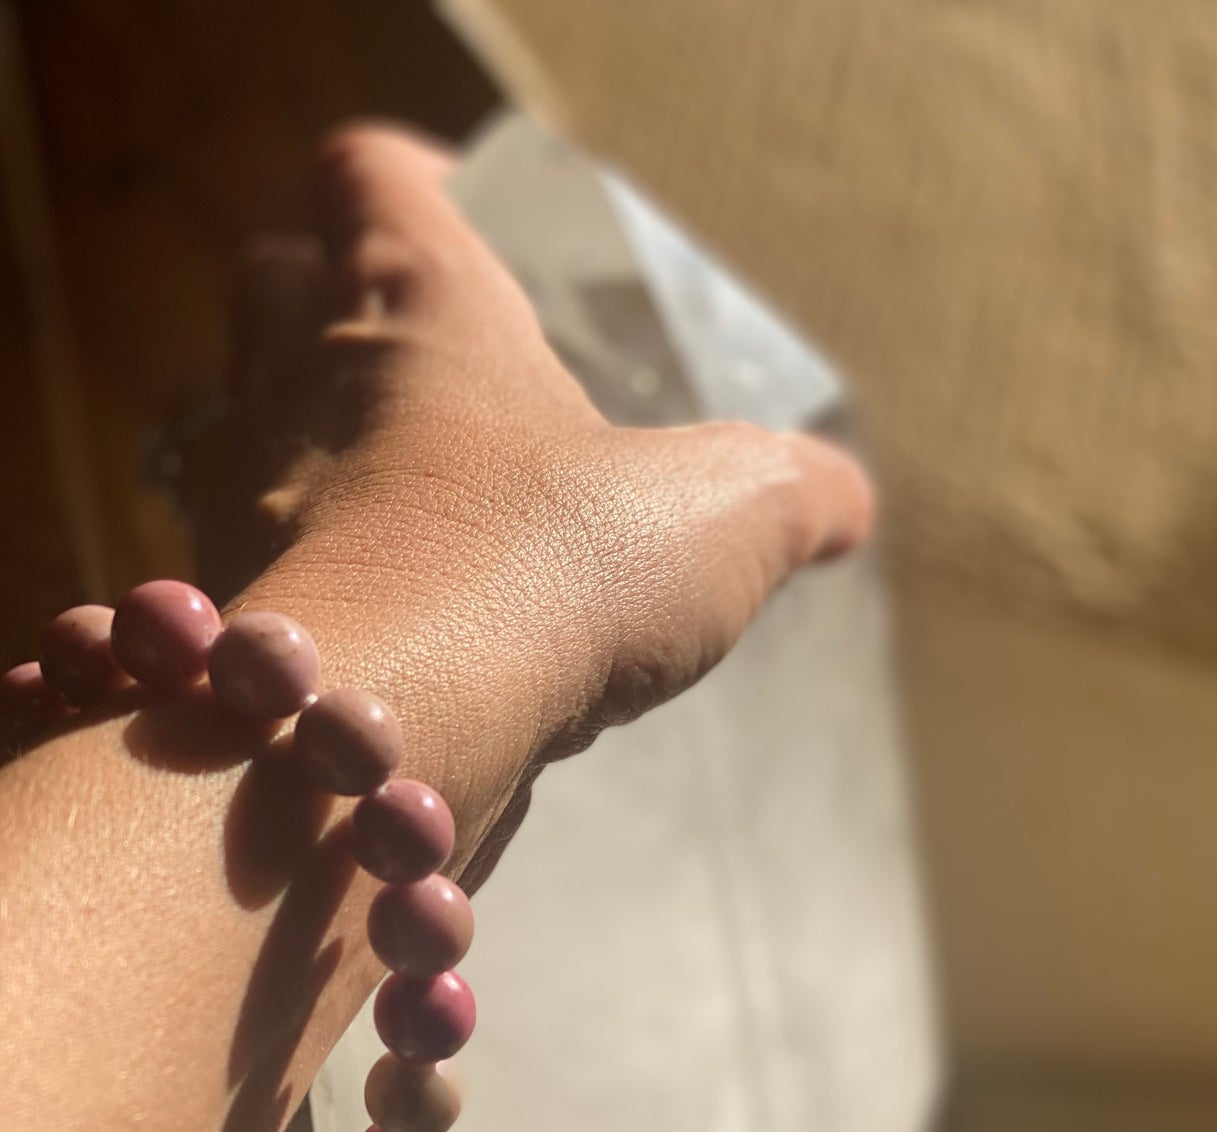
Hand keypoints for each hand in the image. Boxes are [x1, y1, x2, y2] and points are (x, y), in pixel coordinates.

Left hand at [189, 124, 872, 880]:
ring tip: (423, 497)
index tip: (464, 218)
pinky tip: (402, 616)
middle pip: (277, 285)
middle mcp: (296, 383)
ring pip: (248, 428)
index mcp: (410, 304)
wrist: (391, 741)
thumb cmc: (544, 574)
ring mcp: (245, 500)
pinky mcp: (242, 618)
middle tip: (437, 362)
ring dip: (320, 448)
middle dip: (340, 306)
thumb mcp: (722, 515)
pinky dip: (318, 570)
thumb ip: (795, 492)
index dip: (416, 185)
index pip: (370, 175)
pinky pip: (261, 557)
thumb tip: (843, 500)